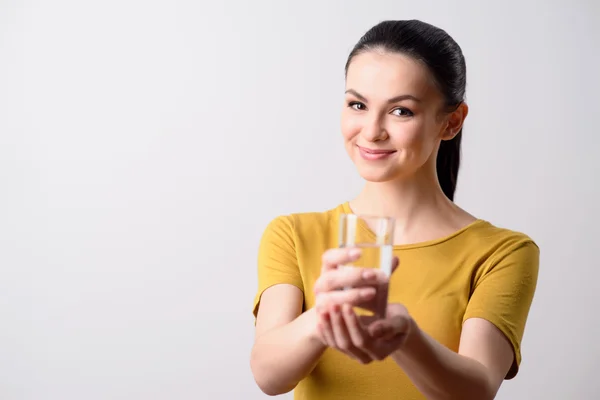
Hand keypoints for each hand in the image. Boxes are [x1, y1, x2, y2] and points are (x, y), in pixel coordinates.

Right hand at [313, 248, 391, 317]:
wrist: (346, 318)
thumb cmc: (357, 292)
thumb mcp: (367, 282)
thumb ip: (379, 272)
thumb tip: (395, 259)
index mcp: (329, 270)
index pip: (329, 258)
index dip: (341, 255)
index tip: (360, 252)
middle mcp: (321, 284)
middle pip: (330, 278)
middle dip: (352, 276)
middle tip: (373, 274)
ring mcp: (321, 301)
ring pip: (331, 298)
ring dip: (352, 295)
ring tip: (372, 292)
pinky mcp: (325, 318)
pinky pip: (332, 315)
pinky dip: (345, 312)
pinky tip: (359, 311)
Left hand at [313, 249, 408, 363]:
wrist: (391, 323)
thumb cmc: (398, 319)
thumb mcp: (401, 321)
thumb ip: (391, 327)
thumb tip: (374, 331)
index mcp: (380, 352)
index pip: (363, 339)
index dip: (353, 323)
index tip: (347, 304)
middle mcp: (366, 357)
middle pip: (347, 343)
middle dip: (338, 323)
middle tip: (332, 304)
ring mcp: (353, 354)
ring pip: (336, 344)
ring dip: (328, 326)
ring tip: (323, 308)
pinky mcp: (344, 348)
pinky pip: (331, 342)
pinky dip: (324, 330)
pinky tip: (319, 317)